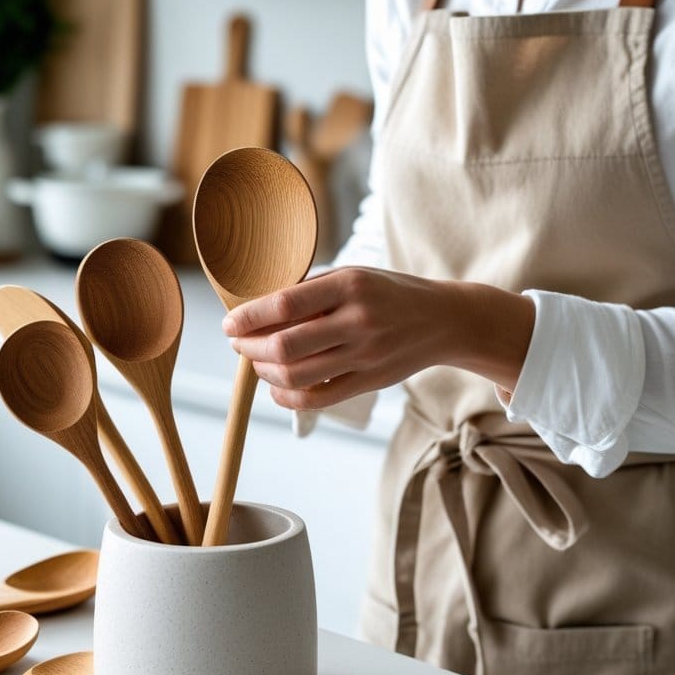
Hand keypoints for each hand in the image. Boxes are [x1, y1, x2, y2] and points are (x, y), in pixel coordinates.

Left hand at [222, 267, 534, 410]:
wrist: (444, 320)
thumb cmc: (389, 294)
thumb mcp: (354, 275)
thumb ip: (311, 291)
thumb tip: (257, 310)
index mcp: (350, 285)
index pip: (284, 305)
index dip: (248, 317)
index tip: (230, 323)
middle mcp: (358, 321)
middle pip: (285, 347)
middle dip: (249, 348)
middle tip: (238, 343)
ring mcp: (365, 356)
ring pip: (295, 377)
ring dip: (264, 372)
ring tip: (257, 362)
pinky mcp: (369, 382)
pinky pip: (316, 399)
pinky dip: (286, 397)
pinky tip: (277, 386)